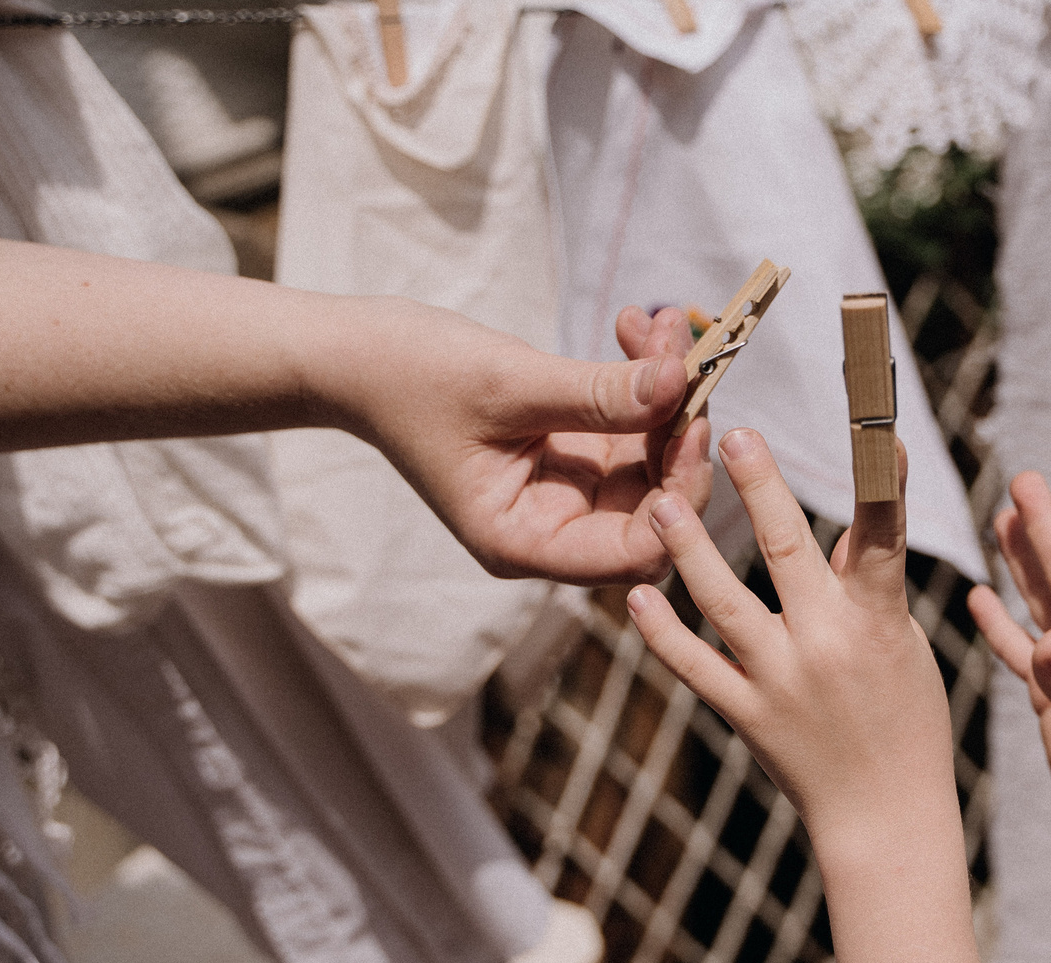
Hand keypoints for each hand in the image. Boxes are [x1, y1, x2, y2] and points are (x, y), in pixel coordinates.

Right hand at [340, 303, 716, 586]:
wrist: (358, 353)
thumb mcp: (509, 384)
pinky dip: (642, 380)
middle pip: (656, 507)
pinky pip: (629, 426)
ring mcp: (566, 493)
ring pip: (651, 459)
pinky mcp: (571, 454)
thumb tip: (682, 382)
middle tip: (691, 359)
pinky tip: (641, 326)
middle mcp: (552, 530)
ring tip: (668, 322)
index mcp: (524, 543)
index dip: (678, 498)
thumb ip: (598, 393)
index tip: (691, 424)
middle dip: (679, 431)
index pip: (634, 553)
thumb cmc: (411, 376)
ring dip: (668, 391)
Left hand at [625, 428, 985, 962]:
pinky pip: (695, 667)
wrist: (884, 817)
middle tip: (731, 431)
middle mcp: (825, 644)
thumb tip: (840, 528)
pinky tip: (632, 596)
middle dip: (760, 488)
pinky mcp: (747, 715)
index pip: (880, 532)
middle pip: (787, 550)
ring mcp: (781, 681)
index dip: (880, 476)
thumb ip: (864, 587)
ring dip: (687, 550)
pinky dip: (662, 634)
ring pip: (724, 603)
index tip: (875, 423)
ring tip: (657, 500)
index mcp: (876, 620)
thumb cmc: (906, 724)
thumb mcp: (902, 646)